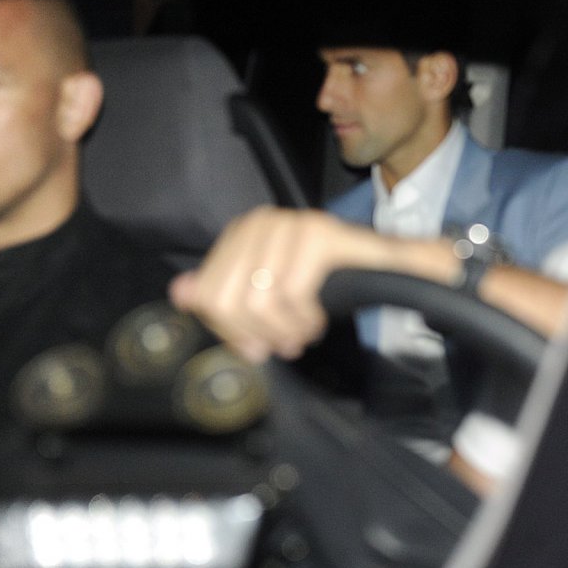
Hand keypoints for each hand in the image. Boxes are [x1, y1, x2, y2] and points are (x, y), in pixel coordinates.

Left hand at [168, 207, 367, 362]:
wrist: (387, 266)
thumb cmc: (327, 283)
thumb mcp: (268, 294)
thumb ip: (224, 294)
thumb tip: (180, 293)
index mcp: (241, 233)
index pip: (207, 295)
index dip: (231, 331)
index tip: (257, 345)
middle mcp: (259, 222)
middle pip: (226, 300)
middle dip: (256, 335)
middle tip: (284, 345)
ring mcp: (288, 224)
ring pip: (257, 303)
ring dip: (284, 331)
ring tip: (303, 335)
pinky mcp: (317, 234)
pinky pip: (292, 294)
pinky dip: (306, 320)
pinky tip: (318, 320)